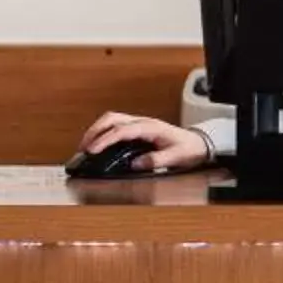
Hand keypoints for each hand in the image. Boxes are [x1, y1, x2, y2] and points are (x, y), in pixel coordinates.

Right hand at [76, 112, 212, 173]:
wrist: (198, 143)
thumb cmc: (188, 148)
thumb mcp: (176, 157)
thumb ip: (157, 160)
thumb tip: (137, 164)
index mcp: (151, 127)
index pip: (122, 130)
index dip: (105, 139)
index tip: (92, 150)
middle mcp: (143, 122)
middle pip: (112, 118)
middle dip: (94, 131)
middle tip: (83, 149)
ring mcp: (139, 123)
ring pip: (111, 119)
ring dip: (96, 130)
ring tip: (85, 147)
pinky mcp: (136, 128)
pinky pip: (115, 125)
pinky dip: (102, 132)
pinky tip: (96, 144)